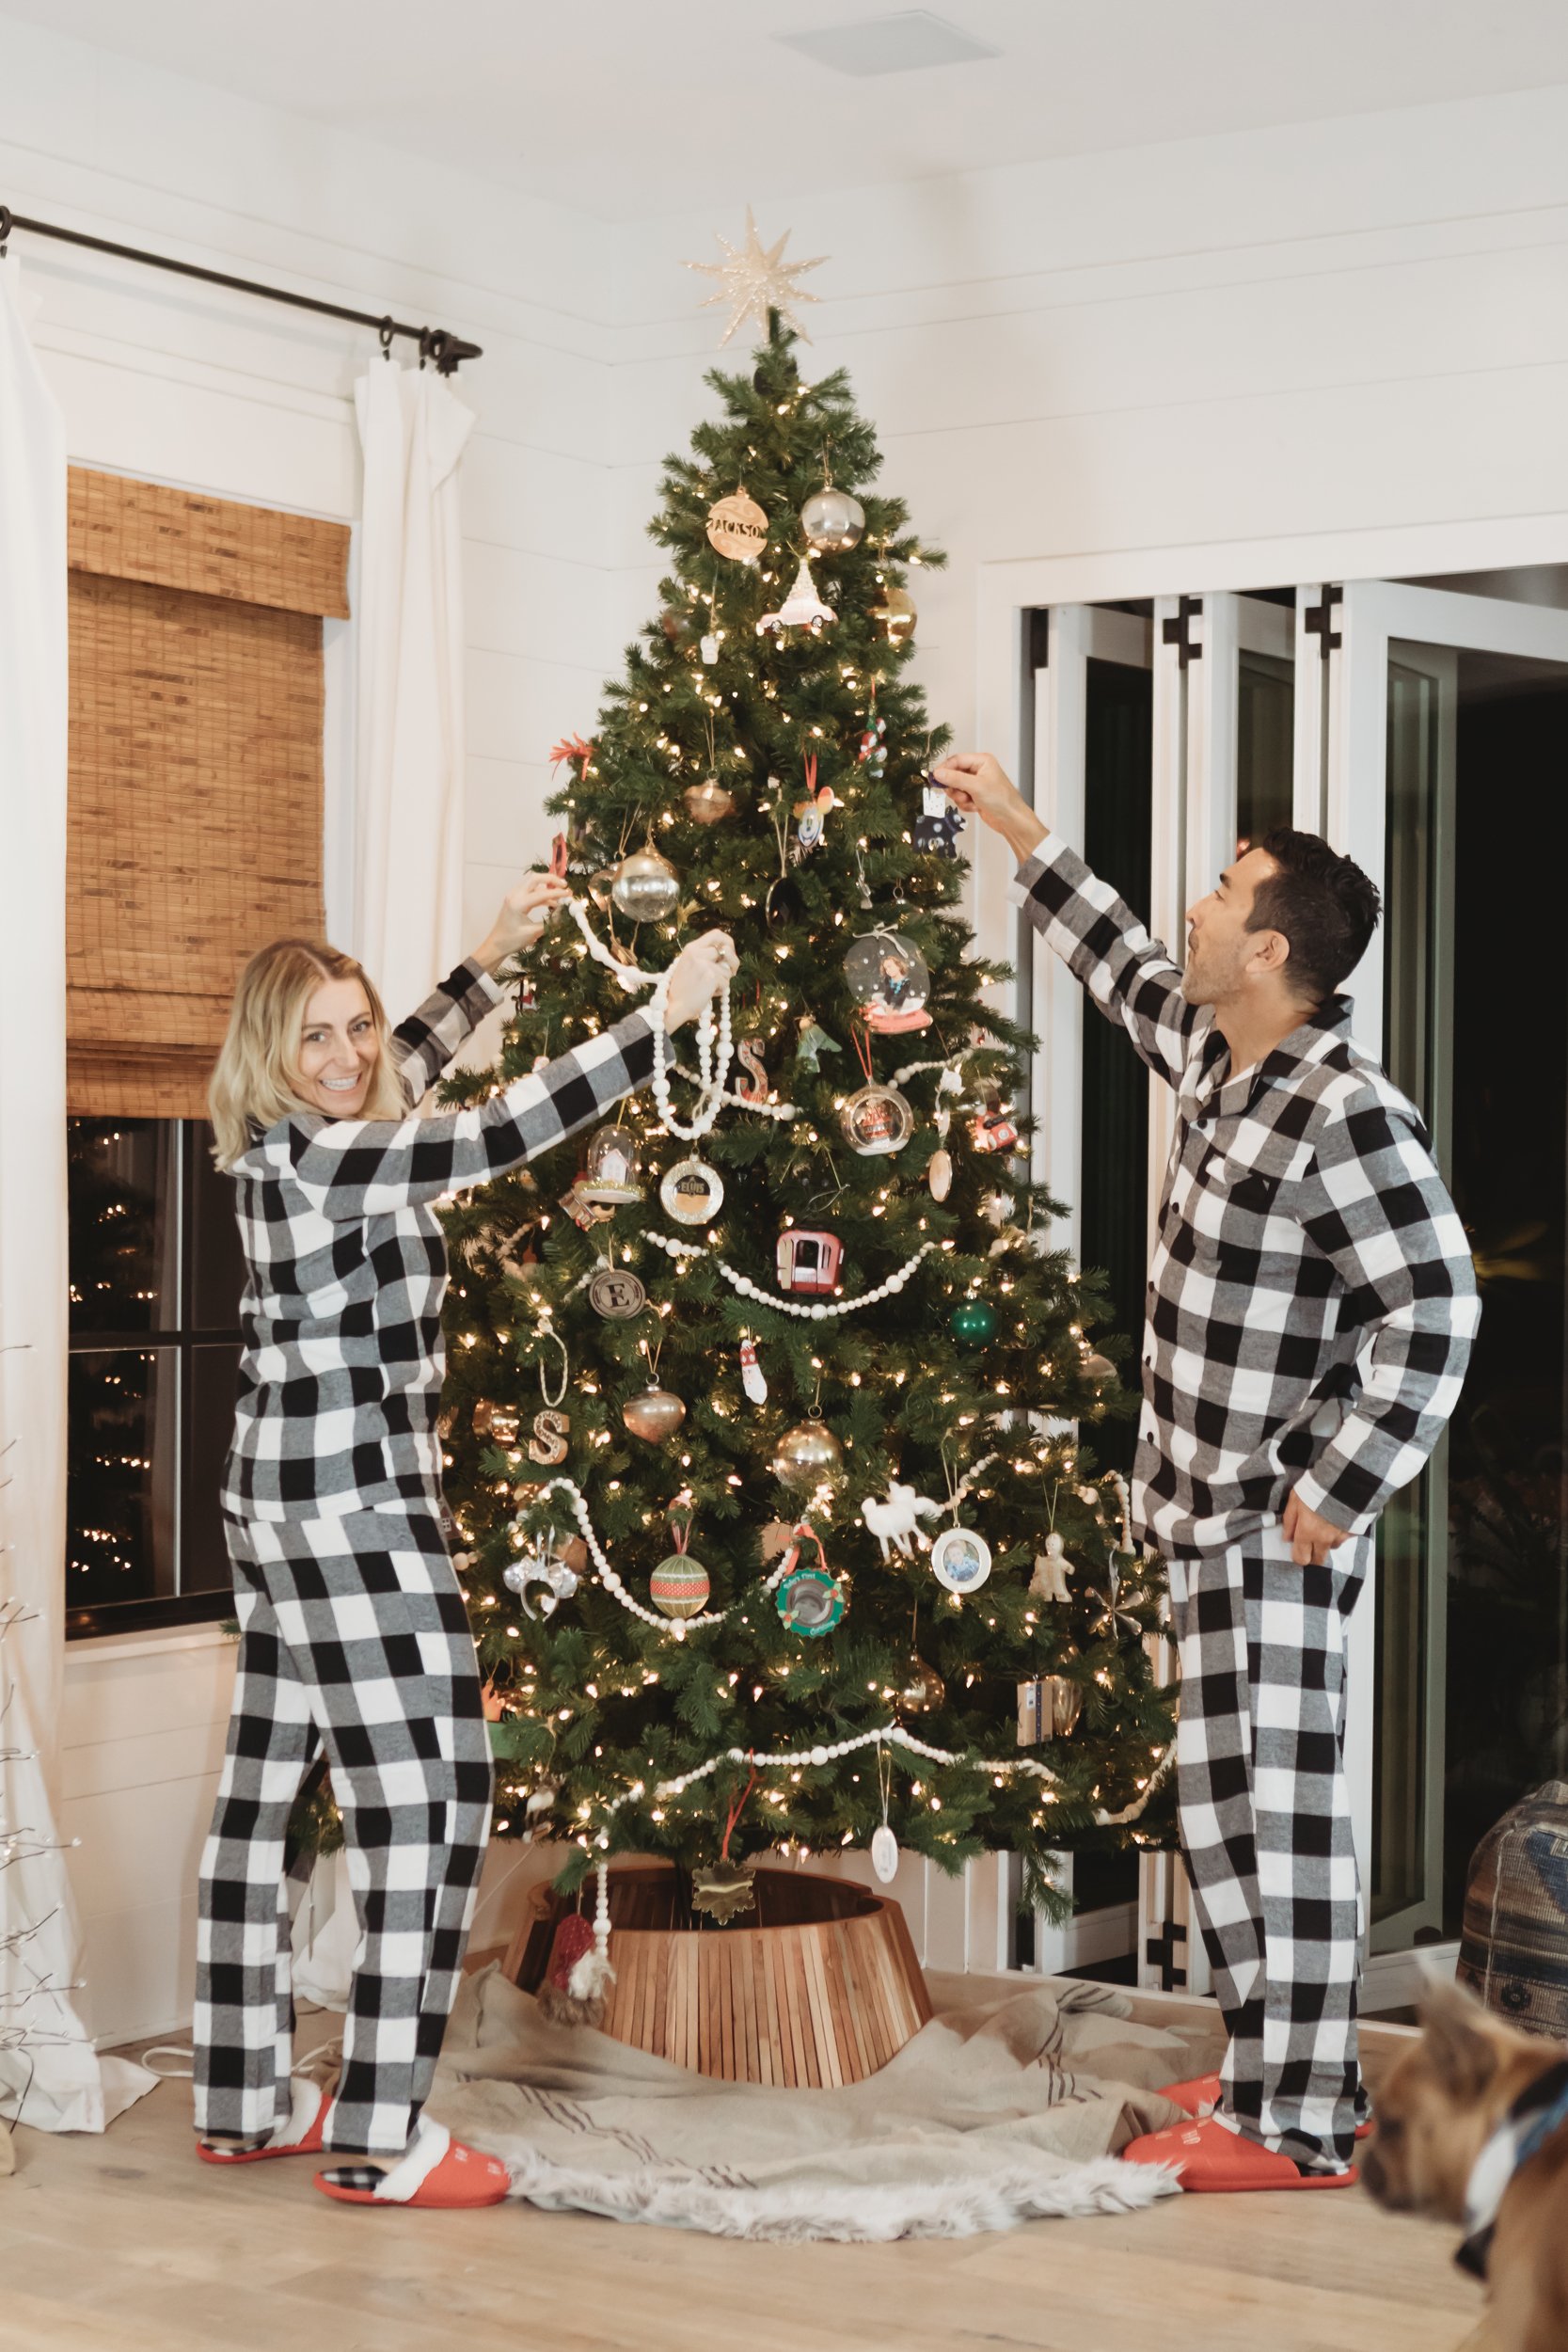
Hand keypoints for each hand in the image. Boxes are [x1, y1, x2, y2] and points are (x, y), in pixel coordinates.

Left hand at [476, 872, 571, 970]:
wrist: (496, 945)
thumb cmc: (512, 941)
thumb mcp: (534, 933)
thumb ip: (550, 922)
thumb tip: (564, 914)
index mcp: (518, 903)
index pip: (541, 893)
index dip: (557, 893)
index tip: (569, 894)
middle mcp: (514, 895)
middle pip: (535, 878)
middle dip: (551, 879)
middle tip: (564, 886)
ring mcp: (513, 896)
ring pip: (531, 881)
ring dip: (546, 885)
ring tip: (559, 893)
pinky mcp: (514, 899)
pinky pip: (529, 890)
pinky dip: (540, 892)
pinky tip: (551, 903)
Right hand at [664, 930, 738, 1031]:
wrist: (673, 1007)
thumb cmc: (683, 989)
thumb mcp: (690, 965)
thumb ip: (705, 957)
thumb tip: (729, 953)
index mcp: (691, 948)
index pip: (716, 934)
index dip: (728, 941)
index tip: (730, 951)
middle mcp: (697, 952)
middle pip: (727, 950)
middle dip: (733, 962)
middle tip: (731, 972)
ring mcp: (704, 964)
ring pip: (727, 970)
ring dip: (723, 981)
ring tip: (708, 988)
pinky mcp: (711, 976)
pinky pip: (726, 983)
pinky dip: (720, 991)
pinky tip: (707, 994)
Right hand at [929, 754, 1045, 860]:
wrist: (1011, 820)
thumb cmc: (1001, 799)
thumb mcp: (976, 786)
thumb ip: (955, 778)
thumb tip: (937, 773)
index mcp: (982, 761)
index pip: (957, 760)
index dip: (945, 769)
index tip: (935, 778)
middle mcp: (978, 770)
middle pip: (954, 774)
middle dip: (954, 787)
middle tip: (958, 794)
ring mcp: (976, 783)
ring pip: (956, 787)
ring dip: (960, 797)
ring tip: (970, 801)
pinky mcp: (975, 795)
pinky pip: (961, 797)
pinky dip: (965, 804)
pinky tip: (975, 807)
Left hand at [1282, 1488, 1353, 1566]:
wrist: (1343, 1481)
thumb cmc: (1314, 1488)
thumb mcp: (1295, 1500)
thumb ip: (1289, 1521)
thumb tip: (1287, 1538)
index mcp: (1307, 1533)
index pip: (1301, 1558)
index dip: (1298, 1556)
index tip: (1298, 1549)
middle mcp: (1324, 1539)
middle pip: (1318, 1560)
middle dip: (1313, 1555)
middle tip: (1310, 1542)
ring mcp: (1340, 1536)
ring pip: (1332, 1548)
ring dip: (1327, 1542)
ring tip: (1325, 1526)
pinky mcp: (1353, 1531)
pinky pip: (1345, 1538)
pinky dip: (1340, 1533)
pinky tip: (1337, 1521)